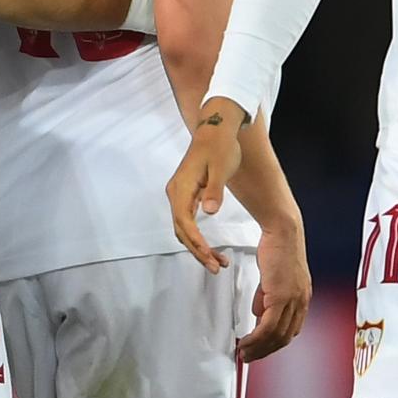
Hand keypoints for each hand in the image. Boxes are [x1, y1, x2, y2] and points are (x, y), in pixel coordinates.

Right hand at [167, 103, 246, 273]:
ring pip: (184, 229)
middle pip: (182, 230)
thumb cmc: (220, 147)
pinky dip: (197, 238)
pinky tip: (210, 248)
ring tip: (217, 263)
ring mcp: (179, 195)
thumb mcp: (221, 168)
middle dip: (198, 251)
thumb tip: (209, 211)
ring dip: (198, 247)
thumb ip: (215, 191)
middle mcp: (176, 193)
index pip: (184, 221)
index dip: (195, 241)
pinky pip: (187, 222)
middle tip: (216, 268)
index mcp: (182, 187)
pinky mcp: (186, 195)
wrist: (216, 129)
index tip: (209, 255)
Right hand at [238, 216, 311, 360]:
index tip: (260, 349)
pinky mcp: (281, 297)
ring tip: (244, 352)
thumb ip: (266, 297)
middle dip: (265, 351)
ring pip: (276, 336)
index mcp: (302, 298)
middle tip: (249, 357)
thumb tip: (258, 313)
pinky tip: (246, 340)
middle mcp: (301, 302)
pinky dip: (256, 338)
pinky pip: (268, 326)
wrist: (283, 232)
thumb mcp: (273, 278)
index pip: (290, 330)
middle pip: (284, 338)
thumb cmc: (278, 249)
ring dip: (258, 348)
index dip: (275, 343)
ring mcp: (293, 300)